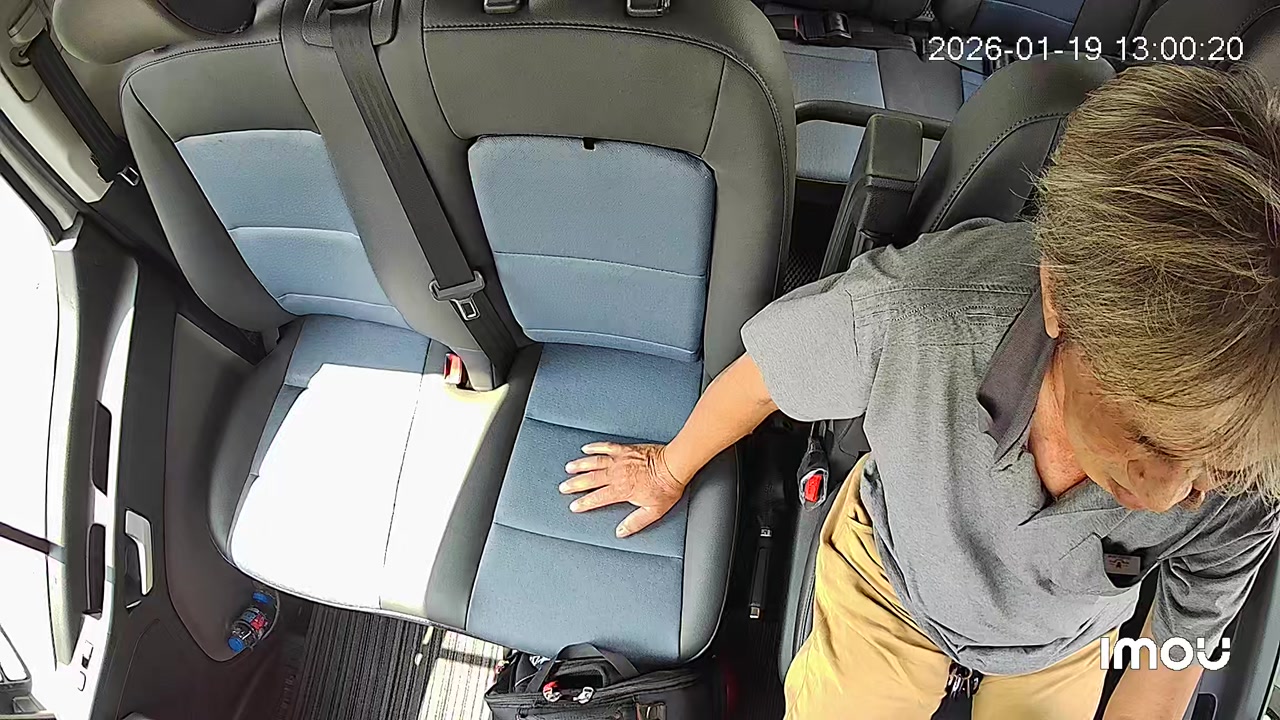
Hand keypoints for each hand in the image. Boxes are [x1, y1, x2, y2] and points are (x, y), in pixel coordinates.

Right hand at [559, 442, 687, 537]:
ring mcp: (619, 460)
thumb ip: (635, 522)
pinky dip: (595, 447)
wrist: (674, 465)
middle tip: (563, 487)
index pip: (597, 498)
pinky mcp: (625, 449)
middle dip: (575, 484)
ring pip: (594, 462)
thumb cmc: (666, 486)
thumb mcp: (653, 511)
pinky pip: (605, 447)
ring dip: (580, 465)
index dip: (584, 503)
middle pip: (590, 480)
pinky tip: (586, 448)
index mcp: (621, 490)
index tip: (574, 506)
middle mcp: (617, 474)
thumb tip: (621, 532)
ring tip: (568, 468)